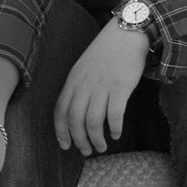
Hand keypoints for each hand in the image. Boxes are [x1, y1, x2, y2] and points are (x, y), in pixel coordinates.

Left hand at [53, 20, 148, 155]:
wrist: (126, 34)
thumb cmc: (105, 53)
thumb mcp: (83, 68)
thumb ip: (78, 88)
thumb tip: (76, 112)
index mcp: (72, 81)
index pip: (60, 111)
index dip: (61, 131)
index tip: (65, 145)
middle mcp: (84, 85)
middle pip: (75, 120)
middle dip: (79, 140)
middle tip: (87, 152)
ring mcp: (102, 87)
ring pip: (93, 121)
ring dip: (96, 139)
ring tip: (102, 147)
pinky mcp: (120, 87)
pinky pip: (114, 115)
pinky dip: (113, 128)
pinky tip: (115, 134)